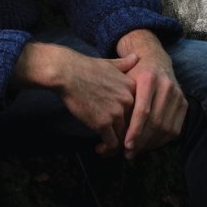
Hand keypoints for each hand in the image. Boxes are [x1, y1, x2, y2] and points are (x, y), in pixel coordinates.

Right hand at [12, 42, 138, 156]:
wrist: (67, 72)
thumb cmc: (85, 67)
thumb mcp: (109, 63)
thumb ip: (125, 64)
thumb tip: (136, 57)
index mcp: (131, 87)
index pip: (139, 111)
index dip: (133, 122)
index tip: (126, 128)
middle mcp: (128, 100)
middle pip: (133, 125)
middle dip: (126, 136)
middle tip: (118, 143)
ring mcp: (116, 112)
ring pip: (123, 136)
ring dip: (116, 145)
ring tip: (105, 148)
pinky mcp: (102, 123)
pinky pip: (111, 143)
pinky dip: (106, 149)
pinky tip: (99, 148)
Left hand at [115, 29, 187, 160]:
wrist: (154, 59)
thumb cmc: (133, 73)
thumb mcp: (123, 79)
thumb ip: (118, 100)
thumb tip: (106, 129)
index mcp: (148, 78)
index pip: (143, 111)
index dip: (135, 130)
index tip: (125, 144)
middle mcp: (166, 86)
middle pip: (156, 122)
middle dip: (142, 141)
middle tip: (129, 153)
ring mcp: (177, 95)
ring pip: (166, 128)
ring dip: (151, 144)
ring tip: (137, 151)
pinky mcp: (184, 103)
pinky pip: (175, 129)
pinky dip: (162, 140)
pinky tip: (149, 144)